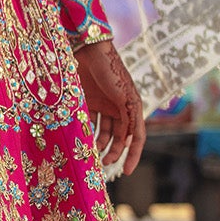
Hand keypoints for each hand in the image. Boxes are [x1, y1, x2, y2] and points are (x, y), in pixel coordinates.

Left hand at [75, 39, 145, 174]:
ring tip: (92, 155)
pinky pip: (91, 122)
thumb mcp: (123, 95)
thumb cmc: (110, 69)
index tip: (126, 171)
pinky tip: (83, 141)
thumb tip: (132, 141)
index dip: (132, 155)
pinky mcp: (89, 101)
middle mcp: (120, 108)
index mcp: (133, 106)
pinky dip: (88, 132)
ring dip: (100, 144)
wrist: (89, 49)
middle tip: (103, 164)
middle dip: (113, 152)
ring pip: (104, 132)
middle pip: (119, 137)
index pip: (136, 137)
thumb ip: (128, 117)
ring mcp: (104, 105)